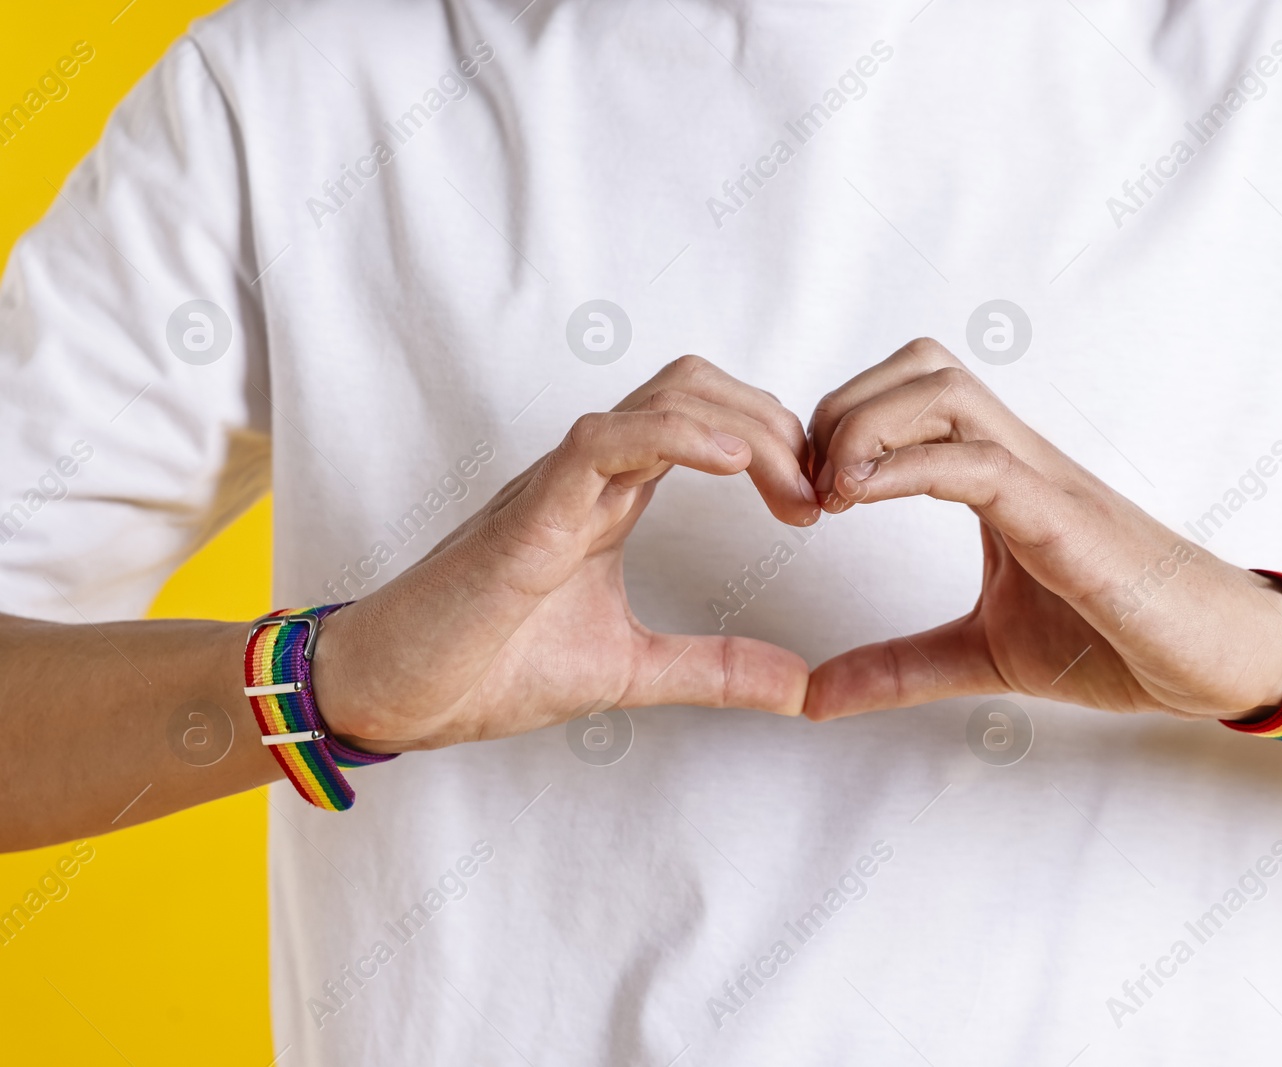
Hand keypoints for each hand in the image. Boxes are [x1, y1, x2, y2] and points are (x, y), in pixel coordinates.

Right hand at [312, 356, 816, 750]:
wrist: (395, 692)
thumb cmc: (488, 664)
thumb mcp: (630, 669)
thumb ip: (713, 669)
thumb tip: (800, 687)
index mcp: (613, 496)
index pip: (708, 423)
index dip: (775, 446)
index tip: (818, 504)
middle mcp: (592, 473)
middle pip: (698, 388)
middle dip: (776, 425)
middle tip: (820, 497)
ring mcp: (560, 483)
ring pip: (663, 396)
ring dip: (744, 427)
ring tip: (793, 485)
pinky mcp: (531, 511)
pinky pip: (605, 440)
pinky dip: (675, 435)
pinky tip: (731, 460)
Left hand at [803, 338, 1281, 721]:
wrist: (1214, 662)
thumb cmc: (1115, 640)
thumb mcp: (983, 656)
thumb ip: (900, 666)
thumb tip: (814, 696)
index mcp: (998, 475)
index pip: (911, 393)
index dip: (842, 423)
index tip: (806, 494)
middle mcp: (1017, 458)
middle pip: (920, 365)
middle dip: (843, 409)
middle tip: (811, 490)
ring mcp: (1042, 480)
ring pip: (943, 389)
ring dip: (867, 428)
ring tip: (834, 497)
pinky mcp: (1064, 518)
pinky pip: (978, 464)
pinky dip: (908, 471)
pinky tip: (865, 503)